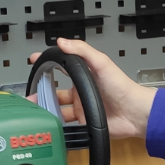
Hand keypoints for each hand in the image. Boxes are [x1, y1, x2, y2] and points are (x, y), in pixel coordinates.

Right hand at [30, 37, 155, 138]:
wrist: (134, 113)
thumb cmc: (123, 87)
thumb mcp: (102, 63)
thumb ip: (82, 51)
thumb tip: (63, 41)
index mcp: (84, 75)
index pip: (61, 67)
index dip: (47, 63)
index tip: (34, 60)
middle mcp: (81, 91)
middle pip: (55, 90)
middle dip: (41, 91)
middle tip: (30, 93)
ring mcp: (81, 107)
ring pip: (58, 108)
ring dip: (47, 108)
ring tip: (37, 109)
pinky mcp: (84, 122)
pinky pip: (67, 123)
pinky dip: (58, 123)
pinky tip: (52, 121)